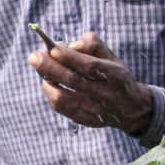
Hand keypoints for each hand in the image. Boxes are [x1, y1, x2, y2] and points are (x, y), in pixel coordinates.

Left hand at [27, 31, 153, 134]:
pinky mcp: (85, 120)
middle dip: (50, 67)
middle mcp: (106, 95)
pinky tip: (49, 84)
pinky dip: (51, 94)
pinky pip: (61, 108)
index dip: (70, 58)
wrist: (131, 109)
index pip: (90, 66)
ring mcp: (95, 110)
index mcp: (115, 76)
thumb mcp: (112, 57)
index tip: (53, 49)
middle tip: (33, 57)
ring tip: (42, 71)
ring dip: (47, 83)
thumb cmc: (116, 76)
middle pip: (73, 81)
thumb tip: (70, 45)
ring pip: (63, 98)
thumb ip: (93, 45)